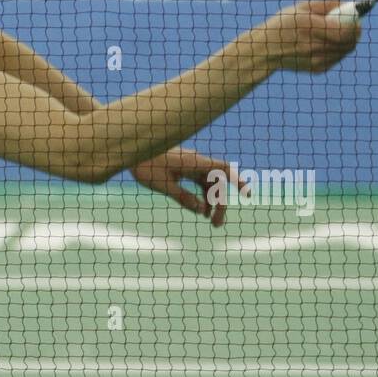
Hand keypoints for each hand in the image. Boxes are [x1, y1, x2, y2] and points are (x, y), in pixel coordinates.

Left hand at [131, 146, 248, 227]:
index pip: (222, 169)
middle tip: (217, 225)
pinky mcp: (183, 169)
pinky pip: (199, 183)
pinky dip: (203, 197)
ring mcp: (190, 165)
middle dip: (220, 204)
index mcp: (193, 162)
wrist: (130, 150)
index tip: (247, 194)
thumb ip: (183, 198)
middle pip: (216, 183)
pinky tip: (202, 211)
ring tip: (212, 222)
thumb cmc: (145, 165)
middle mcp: (195, 162)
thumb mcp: (163, 185)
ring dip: (212, 202)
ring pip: (209, 185)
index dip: (237, 180)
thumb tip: (201, 210)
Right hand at [252, 0, 359, 72]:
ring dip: (345, 41)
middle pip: (349, 43)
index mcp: (310, 27)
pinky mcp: (317, 69)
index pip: (345, 31)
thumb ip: (326, 5)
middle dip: (354, 33)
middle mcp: (314, 46)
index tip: (356, 19)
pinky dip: (336, 50)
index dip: (355, 25)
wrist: (265, 50)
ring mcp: (316, 61)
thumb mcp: (301, 8)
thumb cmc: (283, 24)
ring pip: (345, 51)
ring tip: (333, 33)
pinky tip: (323, 44)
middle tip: (351, 25)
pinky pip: (336, 58)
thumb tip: (348, 4)